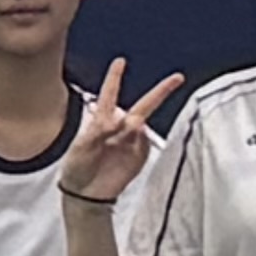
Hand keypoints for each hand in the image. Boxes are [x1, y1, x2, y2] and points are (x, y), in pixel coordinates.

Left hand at [64, 59, 184, 208]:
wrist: (85, 195)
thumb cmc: (77, 168)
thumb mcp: (81, 147)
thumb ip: (100, 131)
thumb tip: (124, 120)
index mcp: (101, 121)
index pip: (109, 94)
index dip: (115, 78)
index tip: (120, 61)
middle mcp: (120, 128)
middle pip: (143, 106)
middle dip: (160, 92)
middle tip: (177, 78)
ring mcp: (132, 142)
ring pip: (142, 125)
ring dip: (133, 127)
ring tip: (117, 139)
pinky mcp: (139, 157)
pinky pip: (143, 145)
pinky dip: (137, 145)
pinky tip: (124, 154)